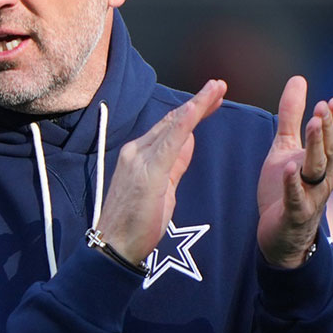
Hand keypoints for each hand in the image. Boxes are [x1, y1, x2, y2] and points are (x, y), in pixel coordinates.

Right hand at [95, 79, 226, 264]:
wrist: (113, 247)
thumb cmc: (135, 223)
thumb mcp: (162, 189)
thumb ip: (174, 164)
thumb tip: (188, 142)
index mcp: (139, 155)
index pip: (169, 127)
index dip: (191, 111)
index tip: (210, 99)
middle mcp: (136, 151)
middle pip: (172, 120)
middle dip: (198, 102)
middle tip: (219, 85)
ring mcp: (139, 159)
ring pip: (172, 125)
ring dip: (196, 105)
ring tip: (216, 89)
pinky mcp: (148, 172)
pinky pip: (170, 141)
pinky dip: (185, 122)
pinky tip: (197, 109)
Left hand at [258, 76, 332, 267]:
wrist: (279, 236)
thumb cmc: (285, 188)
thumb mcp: (285, 147)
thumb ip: (291, 115)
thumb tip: (298, 79)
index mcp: (324, 162)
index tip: (332, 101)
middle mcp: (323, 177)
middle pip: (331, 150)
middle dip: (329, 129)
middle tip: (323, 107)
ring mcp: (311, 196)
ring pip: (318, 169)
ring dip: (317, 147)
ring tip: (313, 125)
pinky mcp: (294, 213)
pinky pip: (296, 197)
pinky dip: (293, 182)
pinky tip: (289, 167)